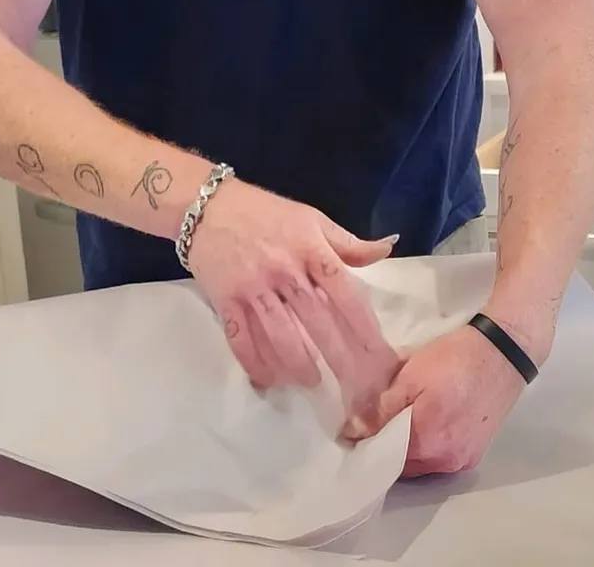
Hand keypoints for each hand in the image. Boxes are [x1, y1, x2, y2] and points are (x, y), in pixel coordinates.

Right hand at [186, 178, 400, 413]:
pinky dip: (255, 362)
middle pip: (316, 319)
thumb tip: (386, 249)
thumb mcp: (310, 218)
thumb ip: (348, 241)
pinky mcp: (225, 300)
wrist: (207, 207)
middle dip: (338, 356)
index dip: (363, 326)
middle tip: (354, 387)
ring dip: (297, 363)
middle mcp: (284, 269)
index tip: (379, 355)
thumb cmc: (265, 212)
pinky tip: (268, 380)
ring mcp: (253, 286)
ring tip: (311, 382)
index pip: (344, 291)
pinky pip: (242, 337)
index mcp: (309, 247)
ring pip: (280, 333)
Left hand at [343, 321, 525, 476]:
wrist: (503, 353)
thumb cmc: (454, 359)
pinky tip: (427, 422)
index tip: (354, 427)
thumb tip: (355, 431)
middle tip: (376, 420)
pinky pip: (442, 457)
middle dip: (388, 446)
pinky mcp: (476, 452)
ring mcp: (463, 459)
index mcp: (426, 442)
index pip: (384, 456)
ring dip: (409, 446)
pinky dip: (430, 445)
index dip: (367, 441)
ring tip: (401, 419)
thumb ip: (382, 408)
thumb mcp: (411, 376)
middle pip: (404, 464)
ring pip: (424, 462)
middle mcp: (446, 461)